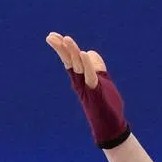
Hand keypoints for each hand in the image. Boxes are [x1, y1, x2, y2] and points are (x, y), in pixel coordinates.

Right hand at [46, 32, 130, 148]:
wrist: (110, 126)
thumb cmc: (106, 105)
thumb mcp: (101, 80)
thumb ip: (96, 66)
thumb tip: (90, 52)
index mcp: (80, 79)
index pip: (69, 60)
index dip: (61, 48)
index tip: (51, 36)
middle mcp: (80, 83)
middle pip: (69, 62)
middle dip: (61, 48)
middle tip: (51, 36)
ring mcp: (87, 87)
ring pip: (78, 66)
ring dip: (72, 52)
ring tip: (66, 39)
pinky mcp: (96, 91)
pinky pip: (91, 75)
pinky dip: (87, 64)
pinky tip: (83, 53)